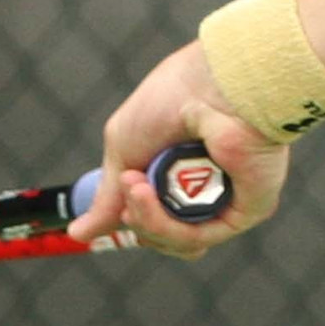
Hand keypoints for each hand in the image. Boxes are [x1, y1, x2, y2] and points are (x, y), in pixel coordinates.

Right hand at [67, 37, 289, 258]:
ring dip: (145, 220)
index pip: (155, 213)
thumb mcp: (123, 145)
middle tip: (129, 184)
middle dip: (135, 217)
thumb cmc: (172, 99)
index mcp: (184, 168)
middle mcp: (208, 186)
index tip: (116, 203)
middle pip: (162, 234)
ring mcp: (227, 199)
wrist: (211, 84)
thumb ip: (108, 195)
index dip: (132, 215)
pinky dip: (166, 226)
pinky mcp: (246, 209)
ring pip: (177, 241)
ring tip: (136, 187)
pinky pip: (197, 237)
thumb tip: (78, 233)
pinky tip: (148, 196)